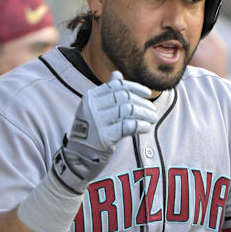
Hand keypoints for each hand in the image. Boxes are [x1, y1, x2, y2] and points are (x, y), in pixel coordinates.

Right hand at [54, 71, 157, 193]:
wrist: (78, 157)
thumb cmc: (90, 131)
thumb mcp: (93, 108)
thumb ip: (106, 92)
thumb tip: (117, 74)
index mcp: (90, 98)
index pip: (117, 86)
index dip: (135, 87)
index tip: (148, 93)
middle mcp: (92, 107)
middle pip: (124, 98)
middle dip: (142, 103)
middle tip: (152, 110)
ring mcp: (97, 122)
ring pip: (128, 110)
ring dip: (145, 114)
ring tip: (152, 118)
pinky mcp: (104, 137)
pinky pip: (128, 126)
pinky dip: (140, 125)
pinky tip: (146, 127)